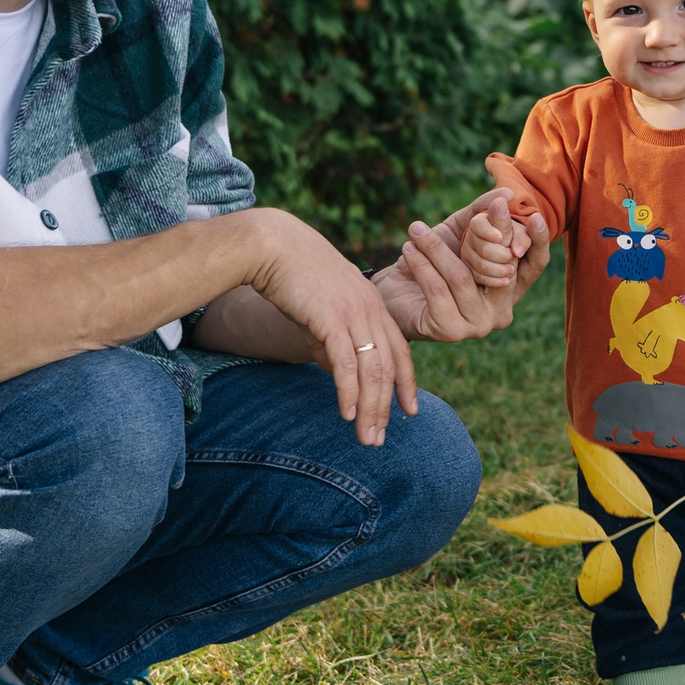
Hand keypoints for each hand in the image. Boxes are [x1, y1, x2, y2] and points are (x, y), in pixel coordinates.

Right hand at [243, 209, 418, 444]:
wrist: (273, 246)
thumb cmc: (293, 275)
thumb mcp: (321, 309)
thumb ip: (330, 340)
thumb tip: (334, 371)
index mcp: (373, 305)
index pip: (399, 350)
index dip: (406, 382)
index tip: (410, 410)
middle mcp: (370, 310)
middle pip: (388, 367)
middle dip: (386, 407)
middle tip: (379, 439)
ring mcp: (354, 313)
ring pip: (372, 369)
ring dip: (371, 408)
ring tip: (366, 437)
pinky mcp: (331, 319)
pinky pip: (346, 362)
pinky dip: (349, 391)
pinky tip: (348, 413)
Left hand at [377, 193, 551, 343]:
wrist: (392, 291)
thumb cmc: (431, 259)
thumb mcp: (460, 231)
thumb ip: (483, 213)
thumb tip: (509, 192)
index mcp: (508, 289)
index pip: (535, 265)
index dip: (536, 241)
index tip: (534, 216)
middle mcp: (500, 312)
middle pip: (498, 268)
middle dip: (478, 235)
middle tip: (459, 216)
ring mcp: (477, 325)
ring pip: (462, 276)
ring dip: (434, 248)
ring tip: (415, 230)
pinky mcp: (449, 331)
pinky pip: (438, 289)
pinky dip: (422, 265)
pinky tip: (409, 251)